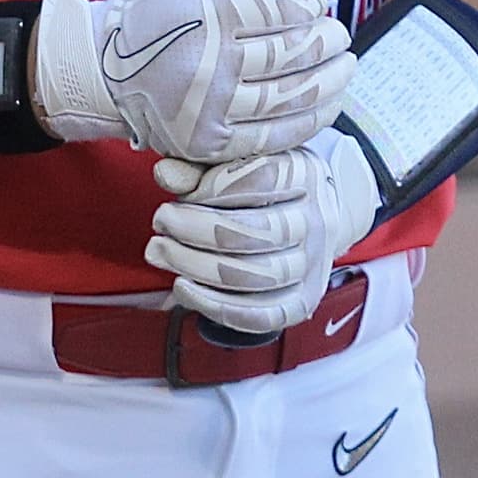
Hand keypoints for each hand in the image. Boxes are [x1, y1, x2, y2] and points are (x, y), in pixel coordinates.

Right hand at [32, 0, 349, 161]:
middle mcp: (207, 63)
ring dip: (329, 80)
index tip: (318, 5)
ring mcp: (208, 108)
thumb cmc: (162, 15)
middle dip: (326, 42)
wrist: (107, 72)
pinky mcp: (210, 143)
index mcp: (205, 16)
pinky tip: (329, 102)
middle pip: (290, 53)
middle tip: (340, 36)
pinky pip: (274, 135)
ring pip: (289, 96)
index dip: (308, 6)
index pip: (278, 9)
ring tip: (344, 65)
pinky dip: (310, 118)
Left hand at [146, 134, 382, 333]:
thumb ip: (200, 167)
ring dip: (195, 266)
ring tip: (160, 252)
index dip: (208, 191)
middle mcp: (318, 220)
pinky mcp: (303, 302)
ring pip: (251, 276)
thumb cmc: (261, 183)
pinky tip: (183, 289)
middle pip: (251, 233)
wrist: (309, 217)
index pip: (257, 181)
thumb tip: (164, 174)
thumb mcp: (236, 162)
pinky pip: (261, 315)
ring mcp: (314, 265)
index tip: (175, 195)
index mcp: (306, 174)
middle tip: (160, 223)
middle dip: (194, 230)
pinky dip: (216, 307)